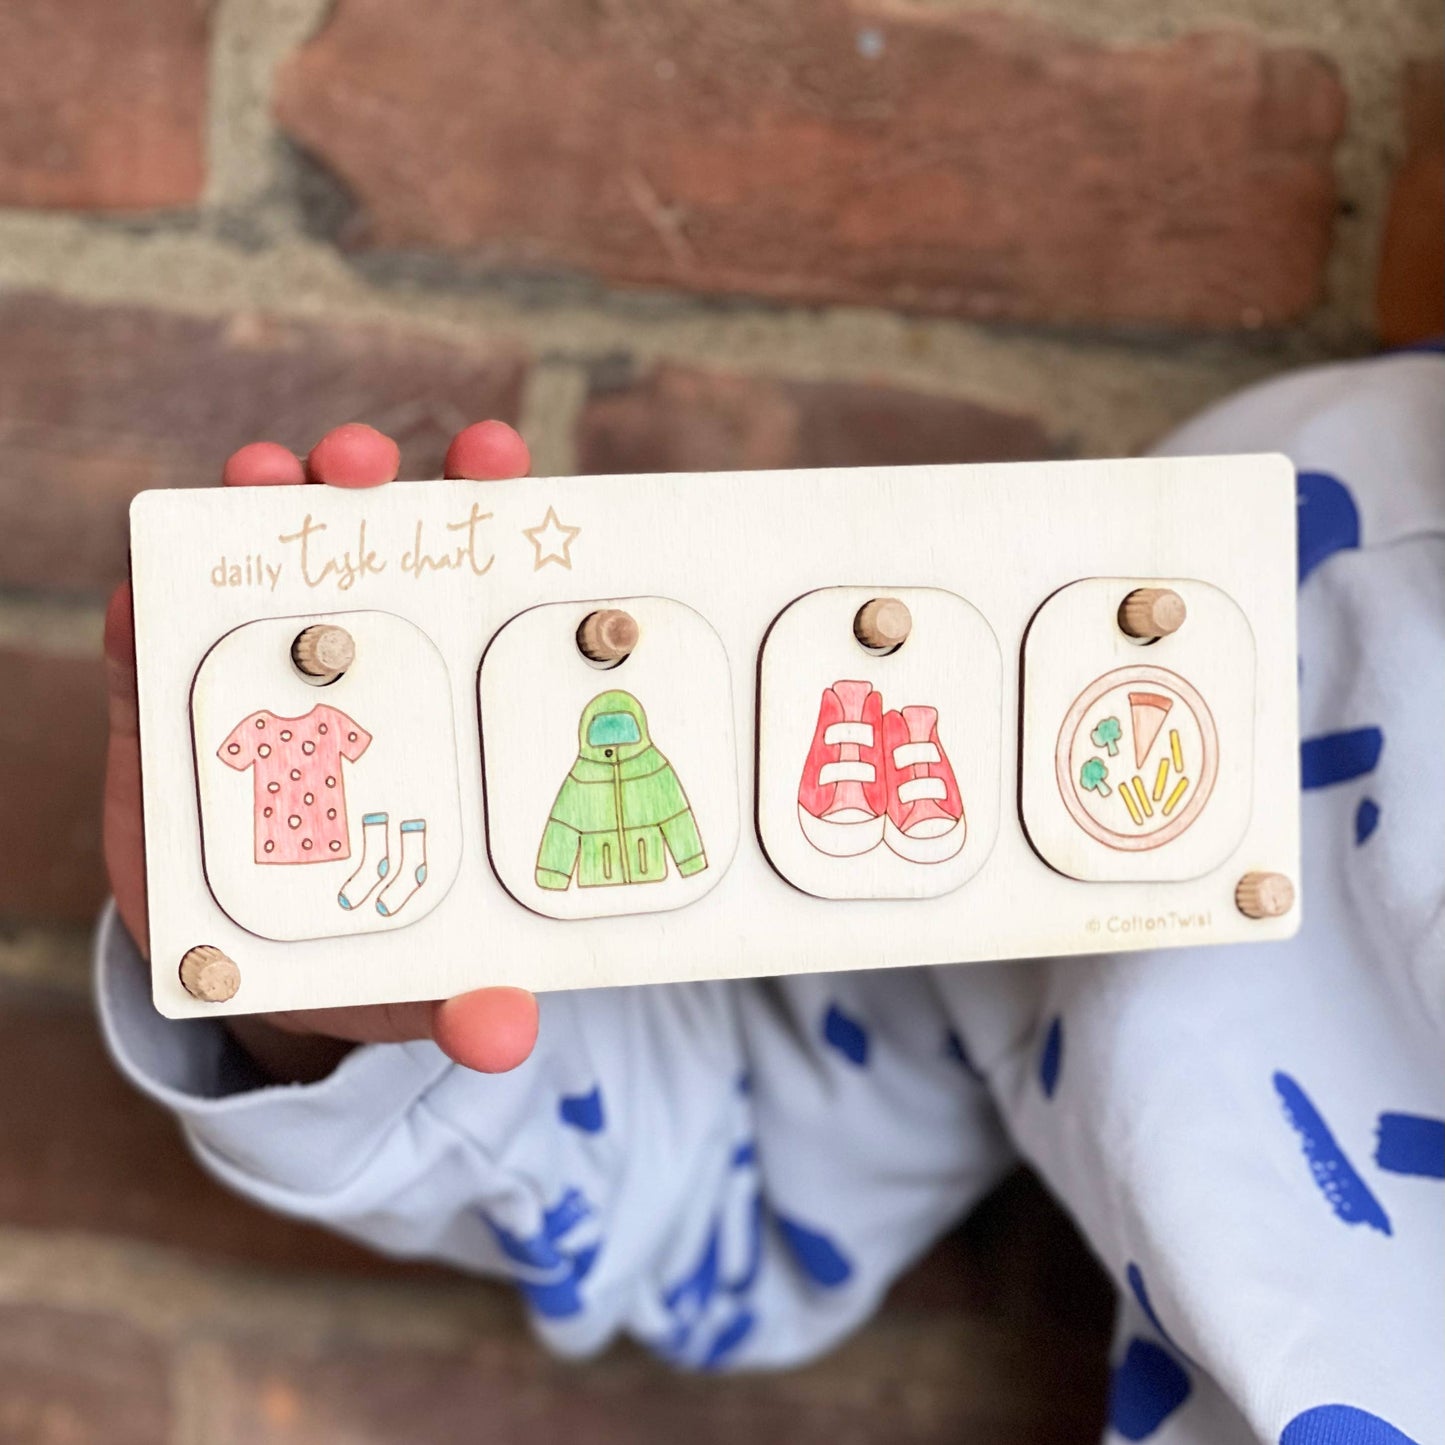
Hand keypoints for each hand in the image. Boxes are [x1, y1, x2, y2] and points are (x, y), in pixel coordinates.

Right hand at [103, 421, 539, 1080]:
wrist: (244, 972)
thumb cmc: (356, 948)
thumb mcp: (413, 977)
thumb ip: (458, 998)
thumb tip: (506, 1037)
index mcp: (429, 705)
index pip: (463, 592)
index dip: (481, 516)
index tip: (497, 460)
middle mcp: (346, 674)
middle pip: (360, 550)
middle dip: (362, 484)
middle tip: (363, 461)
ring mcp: (250, 682)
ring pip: (252, 567)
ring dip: (256, 508)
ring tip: (263, 476)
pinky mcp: (159, 714)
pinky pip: (144, 641)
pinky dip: (143, 604)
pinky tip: (144, 583)